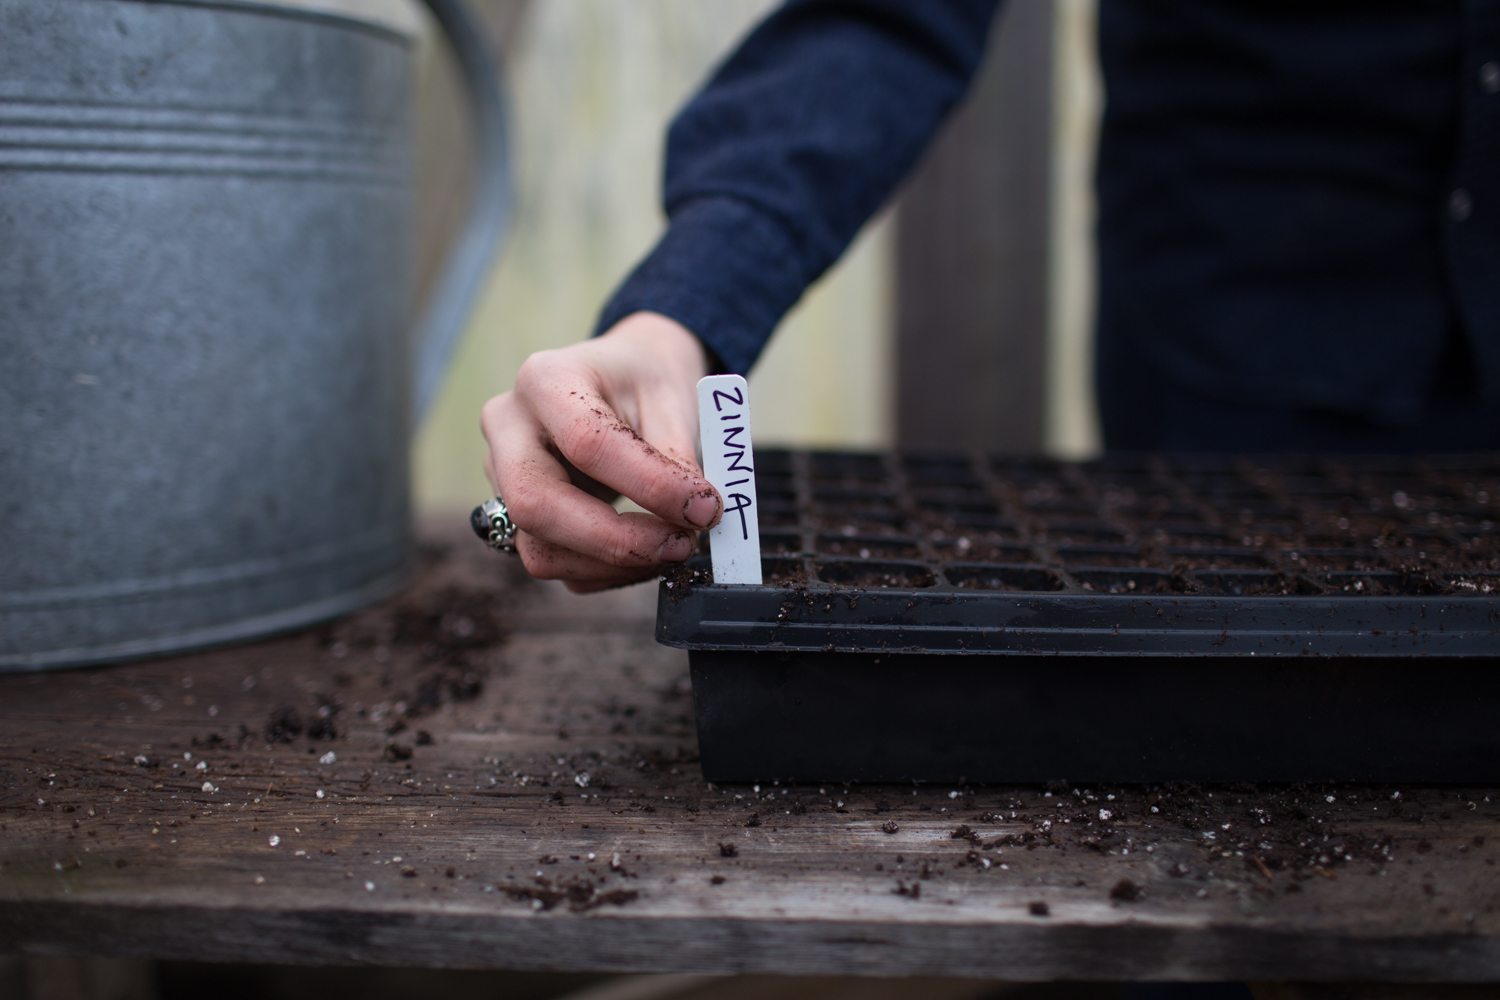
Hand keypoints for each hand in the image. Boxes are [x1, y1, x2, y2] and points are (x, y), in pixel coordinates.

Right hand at [480, 312, 721, 591]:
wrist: (621, 376)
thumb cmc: (644, 379)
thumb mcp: (671, 397)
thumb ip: (678, 457)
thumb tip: (698, 516)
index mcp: (545, 380)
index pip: (587, 444)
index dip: (650, 486)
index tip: (706, 508)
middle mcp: (508, 428)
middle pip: (536, 504)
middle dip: (616, 541)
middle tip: (681, 545)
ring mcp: (502, 476)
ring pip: (539, 549)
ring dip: (614, 565)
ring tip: (671, 548)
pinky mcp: (516, 514)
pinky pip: (554, 562)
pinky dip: (607, 572)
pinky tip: (647, 551)